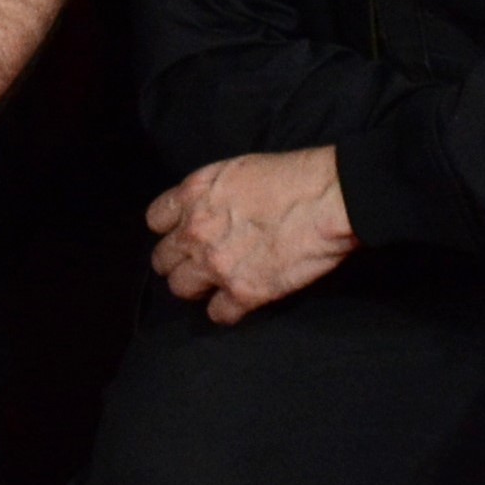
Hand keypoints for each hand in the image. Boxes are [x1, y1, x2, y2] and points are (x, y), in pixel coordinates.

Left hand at [146, 148, 355, 324]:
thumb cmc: (294, 176)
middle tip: (197, 263)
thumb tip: (213, 208)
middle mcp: (196, 232)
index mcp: (193, 195)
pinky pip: (218, 315)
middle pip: (163, 259)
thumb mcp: (238, 169)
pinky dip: (226, 311)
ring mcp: (216, 265)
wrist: (329, 199)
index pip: (156, 220)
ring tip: (214, 285)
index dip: (170, 229)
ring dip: (197, 287)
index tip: (182, 234)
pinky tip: (237, 303)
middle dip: (178, 262)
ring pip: (182, 289)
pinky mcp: (243, 293)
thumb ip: (213, 192)